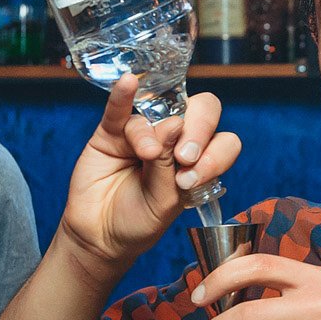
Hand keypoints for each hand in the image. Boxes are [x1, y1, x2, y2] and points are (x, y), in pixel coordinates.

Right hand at [59, 73, 240, 273]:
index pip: (221, 142)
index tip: (193, 178)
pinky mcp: (112, 132)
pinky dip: (123, 95)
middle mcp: (176, 141)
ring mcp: (146, 132)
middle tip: (185, 156)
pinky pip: (119, 108)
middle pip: (200, 112)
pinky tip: (128, 83)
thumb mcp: (163, 204)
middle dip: (199, 129)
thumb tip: (173, 125)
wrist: (99, 235)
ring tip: (147, 154)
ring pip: (159, 113)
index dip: (215, 154)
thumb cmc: (138, 222)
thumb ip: (169, 168)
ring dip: (155, 132)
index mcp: (199, 162)